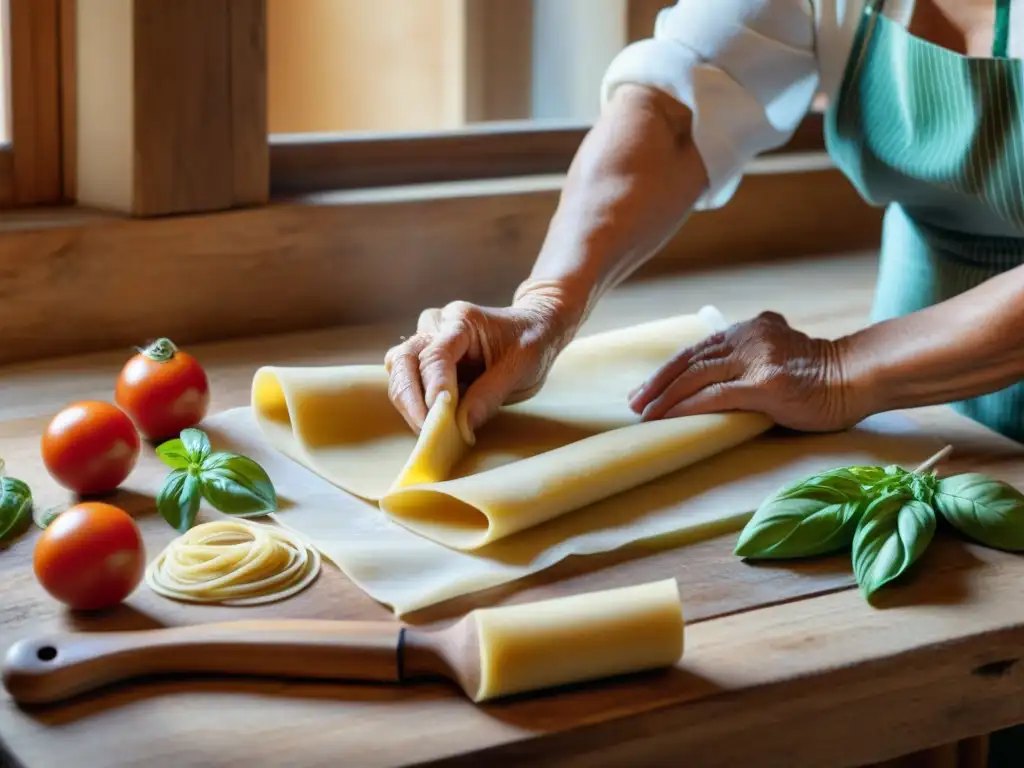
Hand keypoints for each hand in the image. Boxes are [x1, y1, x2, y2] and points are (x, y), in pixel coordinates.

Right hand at [384, 281, 580, 434]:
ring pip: (398, 368)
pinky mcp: (426, 354)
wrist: (535, 325)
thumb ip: (489, 396)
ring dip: (408, 401)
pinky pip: (407, 377)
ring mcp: (428, 337)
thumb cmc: (531, 342)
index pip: (436, 355)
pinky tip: (430, 418)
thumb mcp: (521, 369)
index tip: (438, 418)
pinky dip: (413, 400)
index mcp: (463, 321)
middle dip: (410, 399)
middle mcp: (437, 324)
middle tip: (426, 431)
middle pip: (403, 359)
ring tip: (429, 428)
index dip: (433, 388)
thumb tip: (460, 427)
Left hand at [627, 312, 865, 431]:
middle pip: (690, 360)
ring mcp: (757, 359)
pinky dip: (687, 408)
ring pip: (696, 377)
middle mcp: (749, 337)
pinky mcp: (765, 384)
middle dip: (656, 384)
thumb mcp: (779, 355)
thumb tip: (715, 382)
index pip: (697, 349)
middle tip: (633, 403)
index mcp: (749, 328)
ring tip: (645, 416)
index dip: (667, 370)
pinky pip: (715, 396)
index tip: (644, 389)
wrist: (858, 378)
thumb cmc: (820, 378)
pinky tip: (669, 419)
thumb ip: (749, 359)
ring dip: (665, 398)